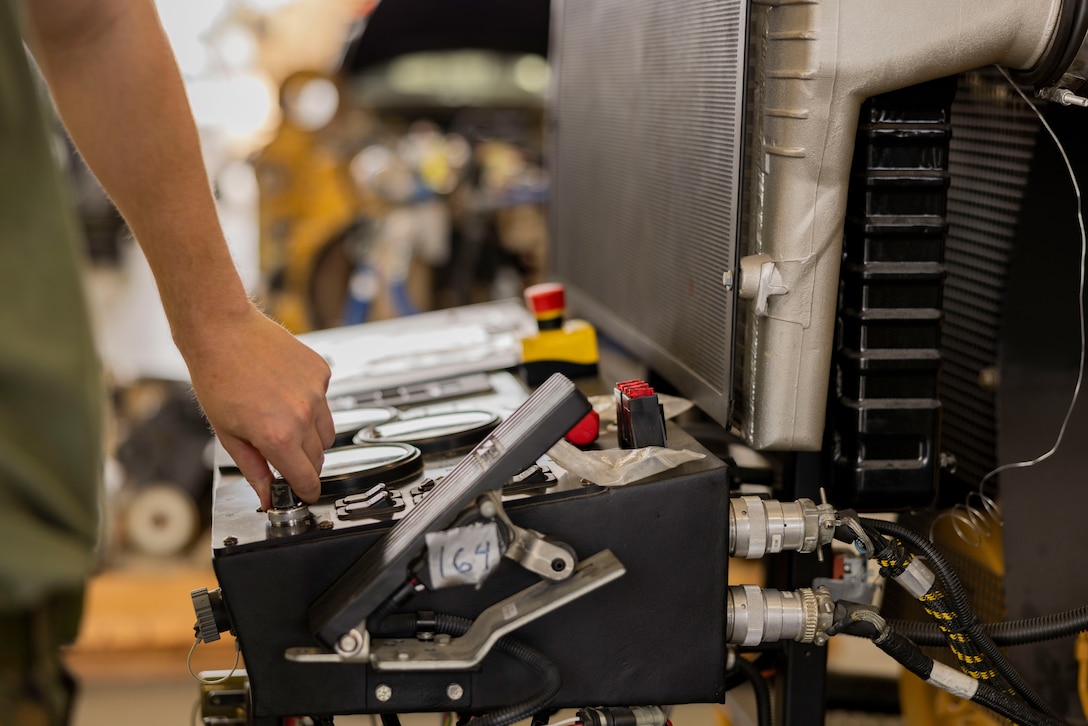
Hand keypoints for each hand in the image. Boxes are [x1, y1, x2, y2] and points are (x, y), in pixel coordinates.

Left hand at [179, 305, 334, 509]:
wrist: (222, 330)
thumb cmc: (217, 377)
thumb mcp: (228, 433)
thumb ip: (253, 468)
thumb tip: (267, 495)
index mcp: (278, 436)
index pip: (306, 477)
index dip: (307, 491)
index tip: (306, 494)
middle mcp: (303, 415)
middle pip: (319, 457)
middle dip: (304, 463)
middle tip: (283, 455)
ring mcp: (316, 392)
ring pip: (327, 431)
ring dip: (312, 436)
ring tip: (283, 421)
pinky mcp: (321, 372)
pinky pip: (324, 400)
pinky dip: (311, 404)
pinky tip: (285, 392)